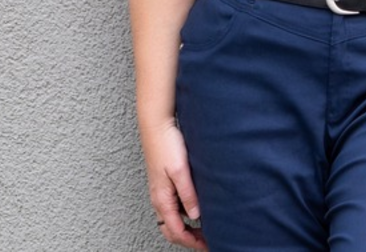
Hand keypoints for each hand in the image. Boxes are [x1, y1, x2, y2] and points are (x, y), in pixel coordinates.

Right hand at [142, 119, 206, 249]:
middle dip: (189, 239)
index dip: (192, 242)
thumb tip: (196, 215)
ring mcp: (160, 191)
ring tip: (205, 228)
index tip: (208, 245)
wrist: (157, 125)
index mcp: (162, 199)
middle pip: (172, 230)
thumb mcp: (180, 171)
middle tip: (208, 241)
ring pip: (172, 220)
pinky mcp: (164, 183)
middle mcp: (159, 199)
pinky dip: (184, 215)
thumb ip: (188, 194)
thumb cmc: (167, 145)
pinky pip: (172, 207)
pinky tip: (196, 208)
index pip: (176, 232)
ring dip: (187, 228)